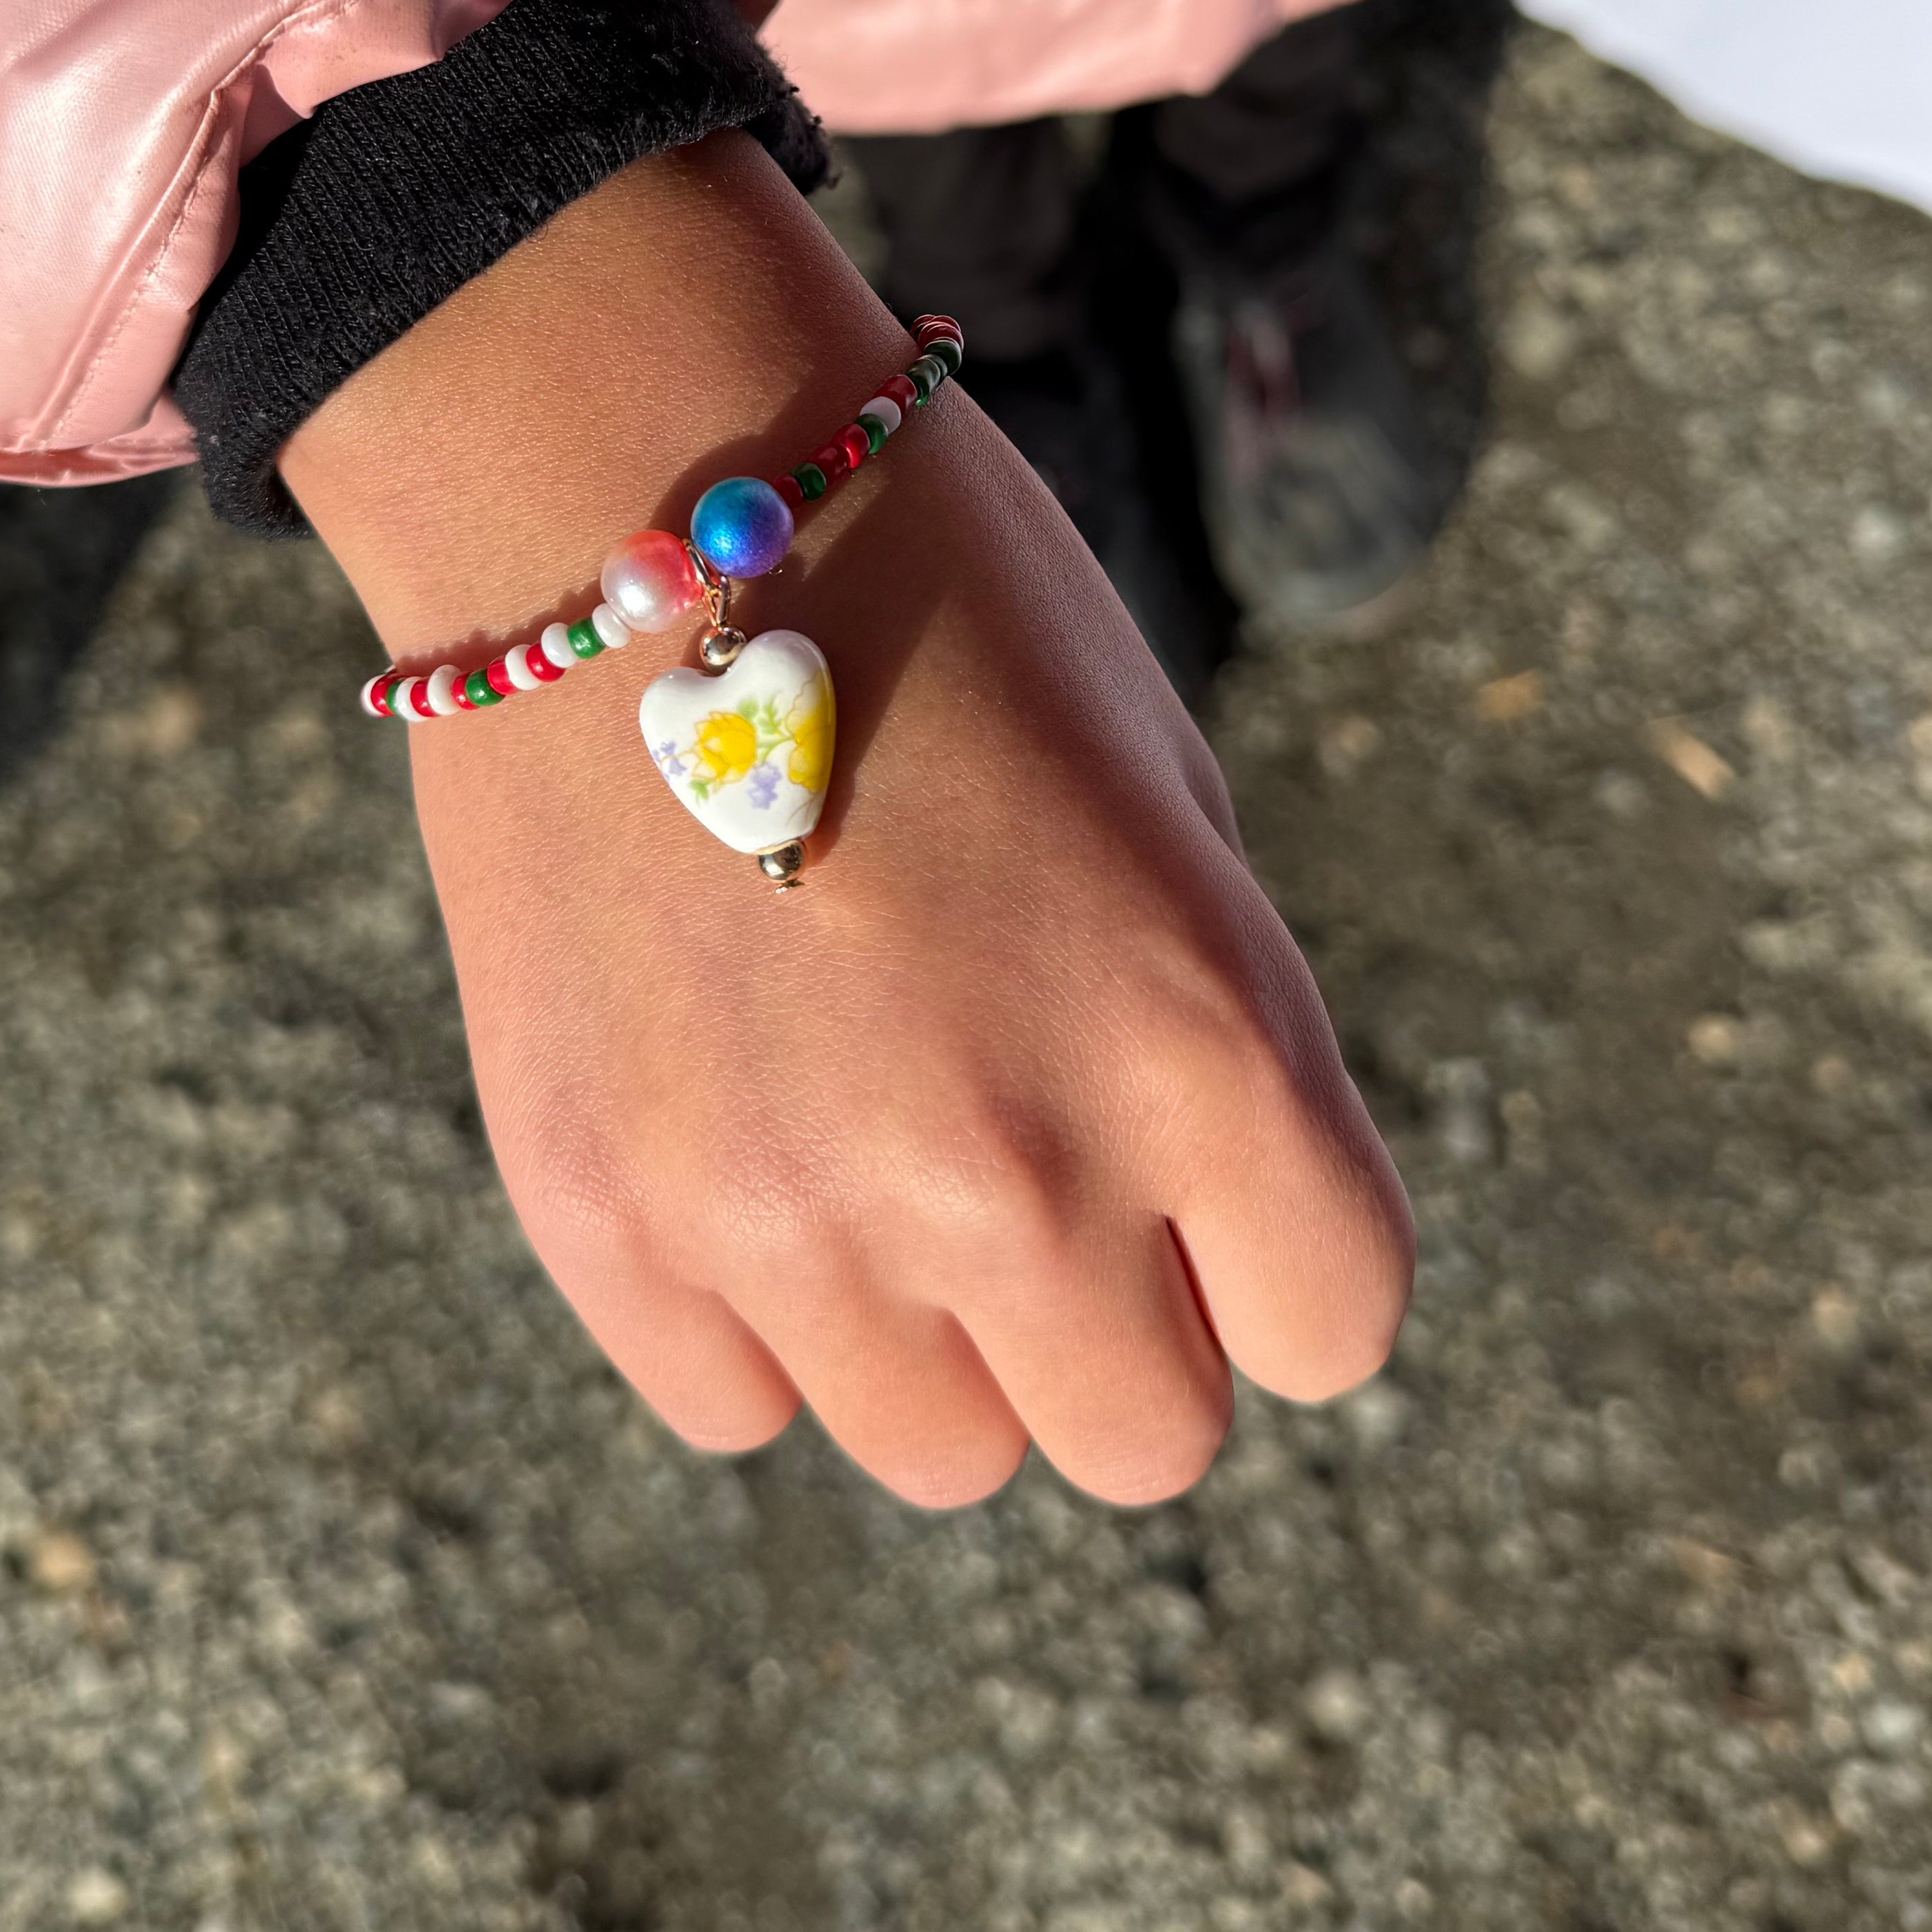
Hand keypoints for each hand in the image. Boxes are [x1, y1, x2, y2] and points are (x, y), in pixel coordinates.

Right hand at [282, 133, 1411, 1506]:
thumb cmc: (934, 594)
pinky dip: (755, 1306)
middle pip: (1143, 1438)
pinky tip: (735, 1122)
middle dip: (1120, 1320)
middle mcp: (1010, 1173)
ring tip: (868, 1127)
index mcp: (1198, 1042)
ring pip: (941, 1451)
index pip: (1331, 1325)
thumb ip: (1210, 1029)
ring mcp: (788, 1217)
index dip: (1283, 1250)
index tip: (1215, 1180)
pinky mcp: (600, 1220)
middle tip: (1038, 1162)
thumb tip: (1199, 1217)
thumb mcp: (1160, 786)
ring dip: (937, 1331)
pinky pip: (738, 1400)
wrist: (627, 481)